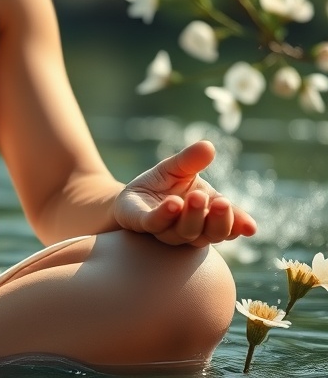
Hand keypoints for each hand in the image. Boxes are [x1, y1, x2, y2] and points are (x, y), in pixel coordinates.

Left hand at [114, 140, 256, 246]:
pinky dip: (164, 215)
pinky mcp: (141, 224)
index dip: (238, 224)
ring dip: (192, 216)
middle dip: (218, 219)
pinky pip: (154, 223)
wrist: (130, 196)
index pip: (228, 224)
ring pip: (184, 233)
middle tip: (222, 202)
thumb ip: (192, 160)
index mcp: (207, 214)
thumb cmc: (162, 184)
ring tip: (196, 197)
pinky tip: (173, 204)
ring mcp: (166, 229)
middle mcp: (191, 228)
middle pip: (209, 232)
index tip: (249, 226)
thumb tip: (208, 146)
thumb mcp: (178, 167)